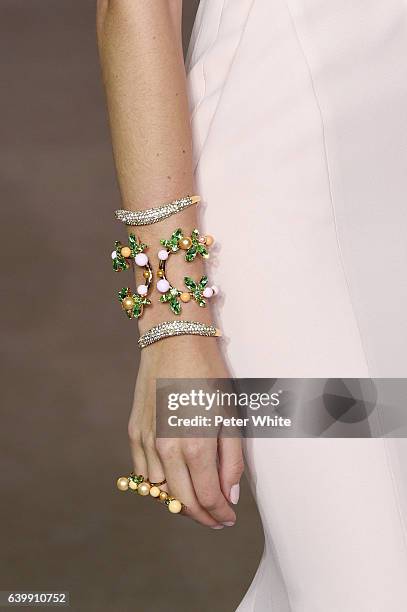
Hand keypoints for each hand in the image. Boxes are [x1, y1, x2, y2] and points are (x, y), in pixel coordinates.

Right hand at [128, 335, 243, 527]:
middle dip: (202, 516)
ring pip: (160, 491)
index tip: (229, 519)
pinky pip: (143, 471)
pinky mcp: (134, 431)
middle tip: (217, 518)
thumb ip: (232, 460)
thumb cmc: (210, 374)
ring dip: (179, 500)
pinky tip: (174, 478)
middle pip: (181, 502)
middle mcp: (166, 449)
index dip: (220, 515)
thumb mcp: (230, 415)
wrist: (175, 340)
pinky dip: (158, 483)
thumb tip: (229, 496)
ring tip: (198, 496)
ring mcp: (145, 441)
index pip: (207, 498)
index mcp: (195, 445)